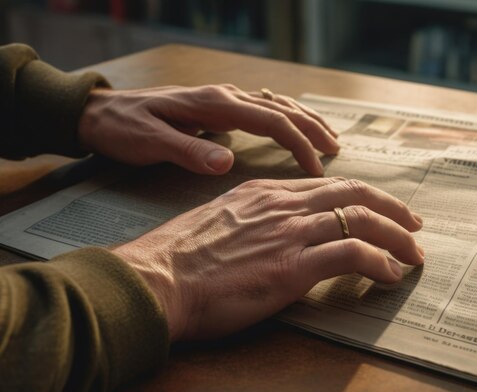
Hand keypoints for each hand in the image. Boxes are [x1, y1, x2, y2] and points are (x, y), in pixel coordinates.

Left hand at [77, 84, 338, 175]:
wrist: (98, 113)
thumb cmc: (123, 129)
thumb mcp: (150, 142)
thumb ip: (188, 150)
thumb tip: (227, 162)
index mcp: (214, 104)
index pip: (271, 121)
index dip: (299, 143)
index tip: (316, 168)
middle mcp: (223, 96)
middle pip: (281, 109)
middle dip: (312, 129)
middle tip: (336, 152)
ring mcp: (221, 99)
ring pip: (274, 105)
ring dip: (303, 120)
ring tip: (326, 138)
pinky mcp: (215, 107)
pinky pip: (260, 108)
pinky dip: (284, 117)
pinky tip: (290, 126)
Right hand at [113, 178, 423, 341]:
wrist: (158, 279)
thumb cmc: (179, 259)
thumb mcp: (219, 222)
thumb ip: (253, 221)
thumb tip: (273, 236)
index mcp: (265, 193)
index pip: (328, 186)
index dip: (361, 197)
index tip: (380, 209)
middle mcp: (283, 205)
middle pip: (354, 194)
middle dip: (392, 208)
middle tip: (414, 224)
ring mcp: (290, 232)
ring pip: (362, 220)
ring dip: (396, 238)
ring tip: (413, 255)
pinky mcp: (293, 266)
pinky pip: (352, 253)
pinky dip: (379, 261)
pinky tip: (390, 274)